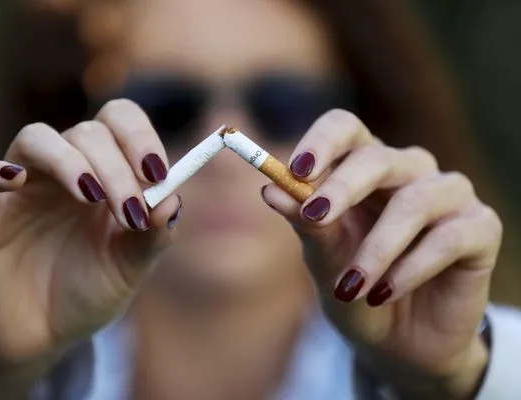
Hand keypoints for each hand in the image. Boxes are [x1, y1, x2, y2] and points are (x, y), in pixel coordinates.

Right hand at [0, 99, 180, 365]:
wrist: (41, 337)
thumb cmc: (88, 292)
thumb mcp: (130, 269)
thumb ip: (153, 236)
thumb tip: (173, 200)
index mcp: (104, 174)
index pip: (119, 122)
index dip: (140, 137)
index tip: (158, 172)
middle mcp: (63, 171)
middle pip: (87, 133)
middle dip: (115, 167)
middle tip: (128, 210)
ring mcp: (20, 188)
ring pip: (36, 139)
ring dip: (69, 161)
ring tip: (89, 197)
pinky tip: (15, 180)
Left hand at [262, 109, 501, 397]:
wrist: (395, 343)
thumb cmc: (354, 290)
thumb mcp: (324, 260)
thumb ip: (305, 224)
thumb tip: (270, 190)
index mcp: (363, 169)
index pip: (344, 128)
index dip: (321, 142)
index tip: (295, 171)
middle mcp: (408, 172)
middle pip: (378, 157)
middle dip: (343, 188)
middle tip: (314, 217)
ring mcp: (448, 197)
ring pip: (415, 200)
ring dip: (377, 248)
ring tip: (349, 288)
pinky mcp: (480, 229)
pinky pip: (448, 237)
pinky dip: (411, 268)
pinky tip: (384, 294)